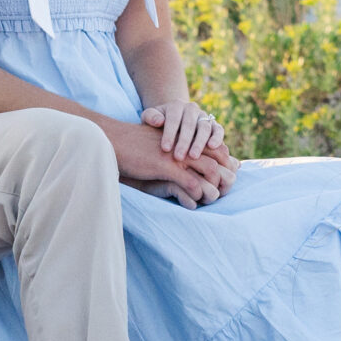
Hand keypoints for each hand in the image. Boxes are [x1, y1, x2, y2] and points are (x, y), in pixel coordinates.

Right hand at [106, 122, 234, 206]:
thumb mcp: (160, 145)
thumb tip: (187, 161)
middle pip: (218, 159)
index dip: (225, 164)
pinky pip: (191, 183)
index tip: (224, 180)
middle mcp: (186, 143)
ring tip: (211, 198)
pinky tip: (193, 203)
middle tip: (224, 191)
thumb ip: (176, 150)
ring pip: (210, 170)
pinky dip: (196, 194)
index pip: (216, 149)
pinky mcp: (166, 166)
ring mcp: (177, 154)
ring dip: (213, 187)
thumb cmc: (135, 146)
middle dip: (225, 176)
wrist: (114, 141)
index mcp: (186, 137)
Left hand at [141, 100, 227, 160]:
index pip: (173, 119)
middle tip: (178, 157)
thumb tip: (159, 121)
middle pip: (189, 124)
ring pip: (204, 127)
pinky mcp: (214, 124)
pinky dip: (217, 137)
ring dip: (199, 142)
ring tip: (193, 156)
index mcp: (176, 105)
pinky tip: (212, 147)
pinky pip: (218, 129)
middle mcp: (192, 108)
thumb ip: (150, 117)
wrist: (172, 123)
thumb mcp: (148, 118)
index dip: (169, 134)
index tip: (165, 149)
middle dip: (184, 142)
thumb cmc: (157, 124)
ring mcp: (204, 116)